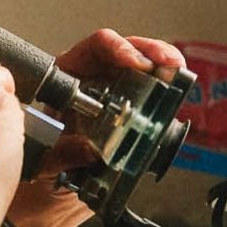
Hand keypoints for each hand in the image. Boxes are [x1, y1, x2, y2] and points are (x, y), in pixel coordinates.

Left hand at [37, 29, 186, 175]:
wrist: (57, 179)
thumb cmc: (46, 158)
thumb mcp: (46, 158)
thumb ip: (61, 153)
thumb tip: (88, 149)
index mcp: (68, 76)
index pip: (96, 47)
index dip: (117, 48)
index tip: (134, 62)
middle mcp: (95, 76)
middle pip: (126, 48)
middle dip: (150, 51)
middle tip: (166, 64)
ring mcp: (117, 89)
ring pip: (145, 63)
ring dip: (165, 63)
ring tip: (177, 71)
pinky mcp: (136, 106)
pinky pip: (156, 89)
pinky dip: (171, 87)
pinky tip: (179, 88)